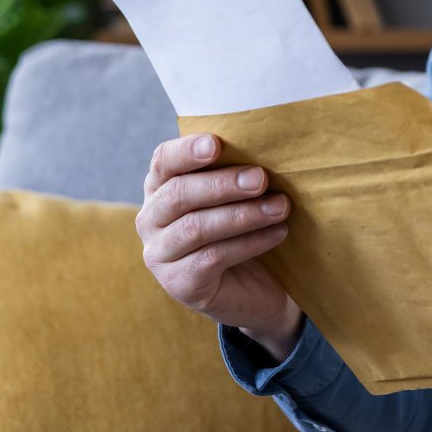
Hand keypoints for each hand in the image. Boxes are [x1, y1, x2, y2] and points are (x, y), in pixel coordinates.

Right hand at [136, 133, 305, 361]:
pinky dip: (250, 242)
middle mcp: (150, 220)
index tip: (215, 144)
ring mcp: (159, 255)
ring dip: (243, 215)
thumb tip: (266, 144)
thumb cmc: (245, 227)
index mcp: (160, 187)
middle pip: (178, 194)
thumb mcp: (239, 194)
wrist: (256, 287)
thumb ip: (238, 170)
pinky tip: (278, 233)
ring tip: (280, 206)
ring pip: (195, 227)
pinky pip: (212, 258)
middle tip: (261, 178)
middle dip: (222, 184)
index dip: (186, 151)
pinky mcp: (177, 284)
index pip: (163, 161)